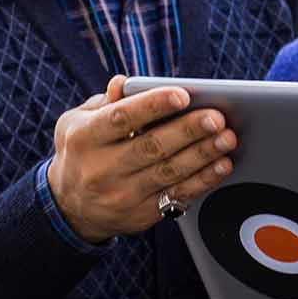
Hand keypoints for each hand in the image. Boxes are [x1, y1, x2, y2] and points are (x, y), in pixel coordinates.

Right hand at [47, 75, 236, 242]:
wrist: (70, 208)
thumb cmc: (82, 152)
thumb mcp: (77, 123)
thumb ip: (105, 103)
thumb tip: (123, 83)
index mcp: (84, 138)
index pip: (120, 118)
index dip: (152, 106)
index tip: (182, 95)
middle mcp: (100, 169)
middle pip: (151, 147)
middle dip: (188, 131)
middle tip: (216, 117)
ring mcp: (121, 196)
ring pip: (168, 173)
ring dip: (203, 155)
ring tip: (227, 138)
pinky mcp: (140, 216)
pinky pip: (177, 196)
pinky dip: (203, 180)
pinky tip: (222, 165)